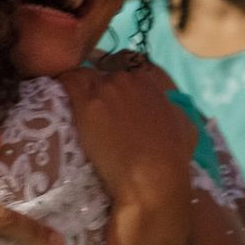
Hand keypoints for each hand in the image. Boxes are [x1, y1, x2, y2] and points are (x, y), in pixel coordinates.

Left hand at [60, 56, 197, 209]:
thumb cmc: (173, 157)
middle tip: (97, 112)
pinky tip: (60, 99)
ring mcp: (105, 89)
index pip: (127, 68)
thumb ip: (170, 106)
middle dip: (100, 90)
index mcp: (150, 81)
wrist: (152, 176)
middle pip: (104, 75)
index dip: (118, 83)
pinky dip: (63, 86)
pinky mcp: (86, 104)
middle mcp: (127, 78)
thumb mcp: (184, 123)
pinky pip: (68, 82)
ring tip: (78, 110)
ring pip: (85, 78)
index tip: (113, 99)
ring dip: (81, 90)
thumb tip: (163, 105)